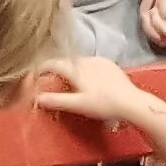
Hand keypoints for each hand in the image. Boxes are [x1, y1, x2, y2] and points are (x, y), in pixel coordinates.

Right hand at [32, 54, 151, 126]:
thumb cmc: (103, 104)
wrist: (131, 102)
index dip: (41, 68)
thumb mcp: (78, 105)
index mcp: (75, 68)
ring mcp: (98, 60)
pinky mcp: (109, 63)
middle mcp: (85, 59)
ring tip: (69, 81)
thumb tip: (36, 97)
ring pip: (78, 61)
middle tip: (50, 80)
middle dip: (56, 68)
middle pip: (65, 61)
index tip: (34, 74)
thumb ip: (56, 100)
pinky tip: (88, 80)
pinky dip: (84, 69)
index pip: (52, 63)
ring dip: (70, 68)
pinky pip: (91, 62)